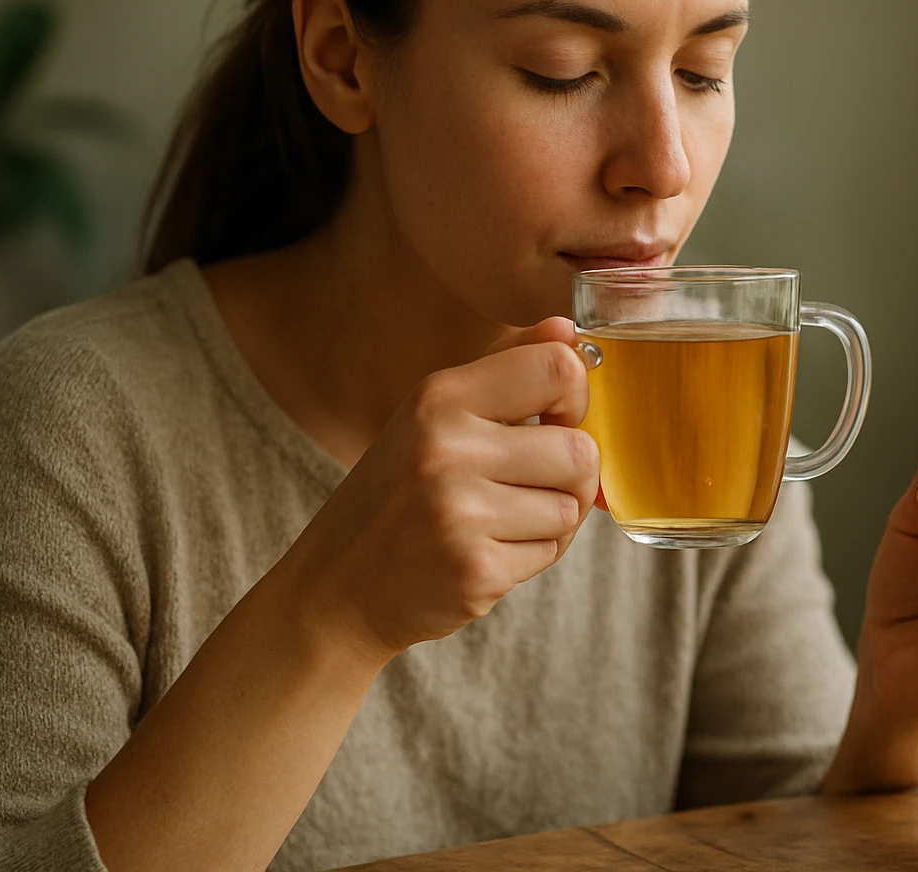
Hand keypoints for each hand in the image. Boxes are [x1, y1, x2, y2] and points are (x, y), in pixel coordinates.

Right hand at [281, 317, 599, 665]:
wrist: (338, 588)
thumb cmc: (398, 494)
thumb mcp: (435, 415)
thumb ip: (507, 368)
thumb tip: (567, 329)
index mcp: (440, 397)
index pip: (557, 367)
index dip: (574, 398)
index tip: (552, 419)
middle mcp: (446, 448)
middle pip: (579, 450)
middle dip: (569, 475)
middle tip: (528, 485)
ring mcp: (459, 512)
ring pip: (571, 506)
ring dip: (550, 519)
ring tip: (499, 522)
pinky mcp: (476, 569)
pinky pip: (551, 551)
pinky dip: (531, 556)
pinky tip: (486, 552)